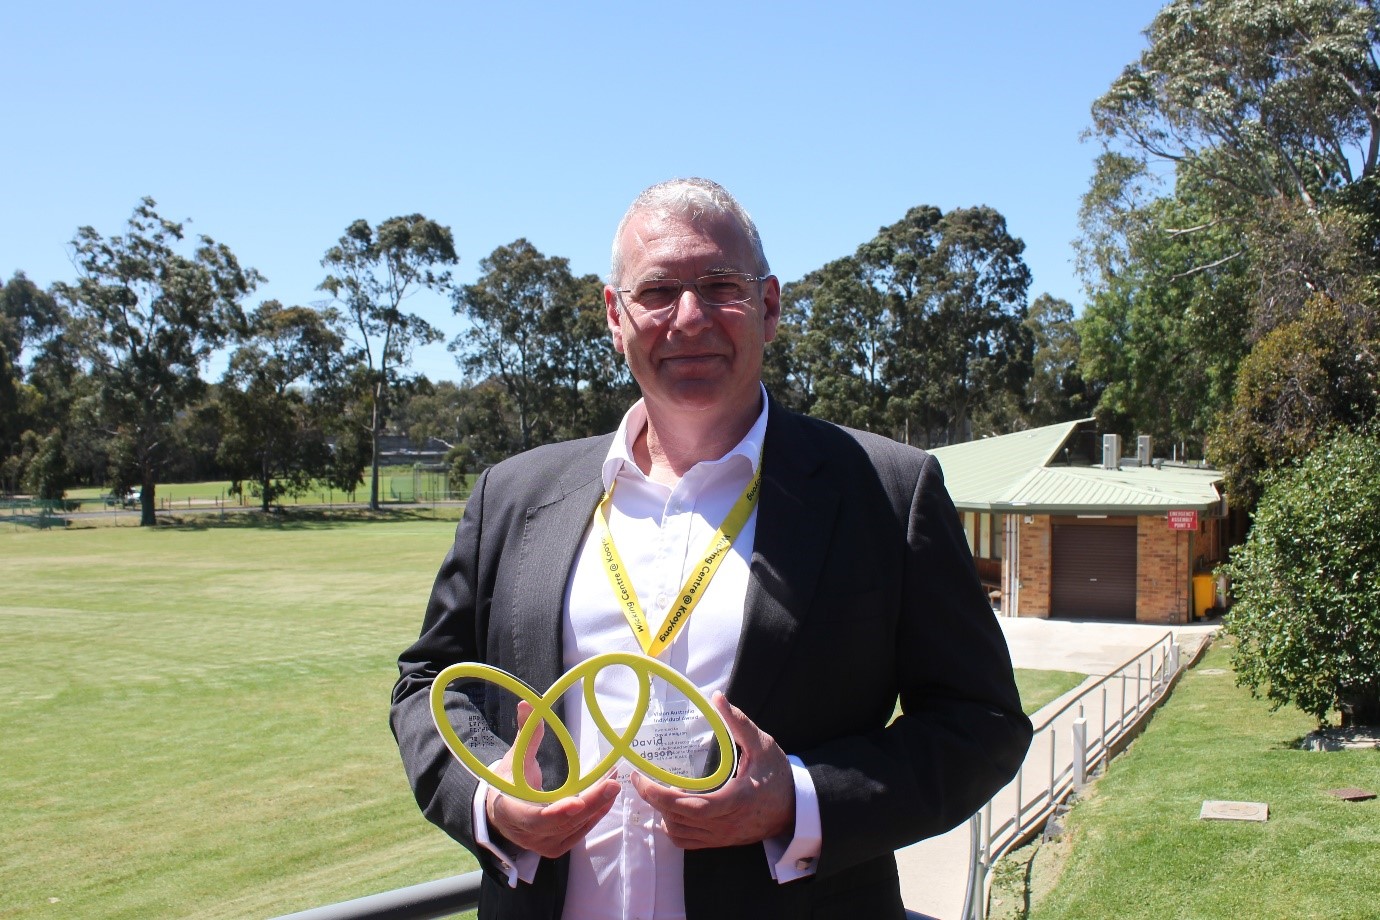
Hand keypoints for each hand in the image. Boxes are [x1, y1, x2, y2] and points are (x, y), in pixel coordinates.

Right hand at [485, 700, 619, 858]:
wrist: (501, 812)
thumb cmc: (508, 781)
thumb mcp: (514, 757)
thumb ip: (525, 733)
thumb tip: (527, 703)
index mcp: (511, 811)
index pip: (533, 817)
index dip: (555, 812)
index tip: (577, 801)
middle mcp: (526, 834)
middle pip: (562, 823)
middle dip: (589, 804)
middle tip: (612, 784)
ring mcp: (543, 845)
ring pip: (574, 828)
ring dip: (597, 806)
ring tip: (614, 783)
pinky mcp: (557, 847)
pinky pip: (580, 833)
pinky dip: (595, 815)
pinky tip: (608, 797)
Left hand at [630, 692, 794, 848]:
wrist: (796, 808)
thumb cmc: (778, 775)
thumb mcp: (762, 744)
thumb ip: (739, 723)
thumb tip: (717, 698)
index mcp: (737, 799)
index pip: (692, 806)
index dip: (662, 796)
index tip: (643, 778)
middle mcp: (727, 823)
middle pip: (679, 819)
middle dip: (654, 800)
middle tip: (640, 780)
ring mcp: (722, 836)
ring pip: (680, 833)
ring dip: (662, 813)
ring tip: (655, 790)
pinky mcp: (721, 842)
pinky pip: (688, 842)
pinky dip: (673, 828)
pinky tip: (670, 810)